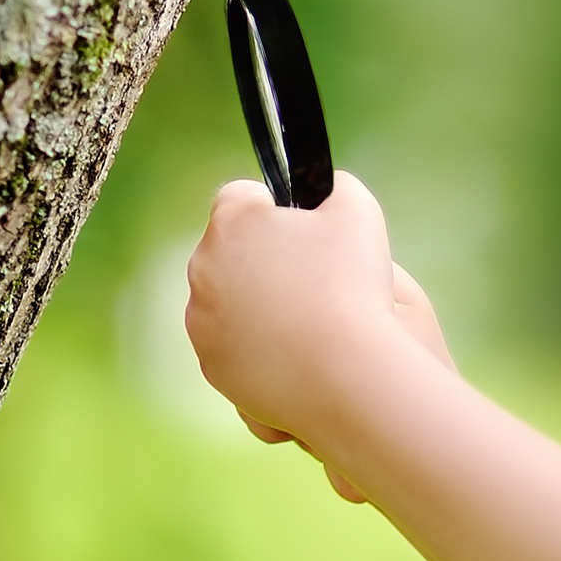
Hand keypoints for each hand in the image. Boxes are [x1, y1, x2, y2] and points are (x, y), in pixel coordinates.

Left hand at [182, 173, 449, 501]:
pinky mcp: (211, 365)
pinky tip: (294, 353)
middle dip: (263, 259)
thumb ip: (336, 187)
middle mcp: (203, 267)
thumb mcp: (358, 211)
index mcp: (232, 222)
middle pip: (230, 251)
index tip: (304, 232)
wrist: (344, 373)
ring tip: (306, 321)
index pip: (241, 196)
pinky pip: (232, 346)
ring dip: (256, 305)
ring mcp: (202, 321)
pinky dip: (256, 347)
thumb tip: (326, 191)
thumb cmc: (353, 285)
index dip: (274, 209)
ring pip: (227, 301)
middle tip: (312, 281)